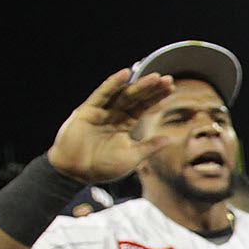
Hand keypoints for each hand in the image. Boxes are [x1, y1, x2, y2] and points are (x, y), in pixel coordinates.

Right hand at [46, 69, 175, 183]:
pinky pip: (102, 94)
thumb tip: (168, 140)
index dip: (156, 97)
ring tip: (154, 77)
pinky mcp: (88, 110)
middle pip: (136, 98)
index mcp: (124, 124)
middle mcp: (114, 115)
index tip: (171, 88)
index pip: (143, 107)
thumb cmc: (103, 167)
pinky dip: (112, 84)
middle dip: (151, 89)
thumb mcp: (131, 158)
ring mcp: (101, 111)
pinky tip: (124, 74)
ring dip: (138, 85)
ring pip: (122, 94)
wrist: (77, 173)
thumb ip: (148, 147)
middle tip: (167, 80)